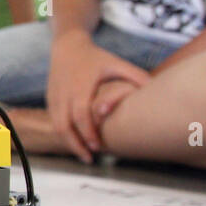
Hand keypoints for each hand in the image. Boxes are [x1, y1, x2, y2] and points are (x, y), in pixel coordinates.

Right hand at [46, 32, 150, 162]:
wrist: (67, 46)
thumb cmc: (95, 57)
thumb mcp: (116, 63)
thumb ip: (135, 76)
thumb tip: (155, 89)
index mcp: (80, 86)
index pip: (80, 115)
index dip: (87, 132)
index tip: (98, 147)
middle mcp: (64, 93)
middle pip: (64, 126)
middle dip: (76, 144)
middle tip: (90, 158)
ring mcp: (54, 97)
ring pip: (57, 126)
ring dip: (69, 142)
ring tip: (84, 154)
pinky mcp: (50, 99)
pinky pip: (54, 121)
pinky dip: (64, 134)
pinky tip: (76, 141)